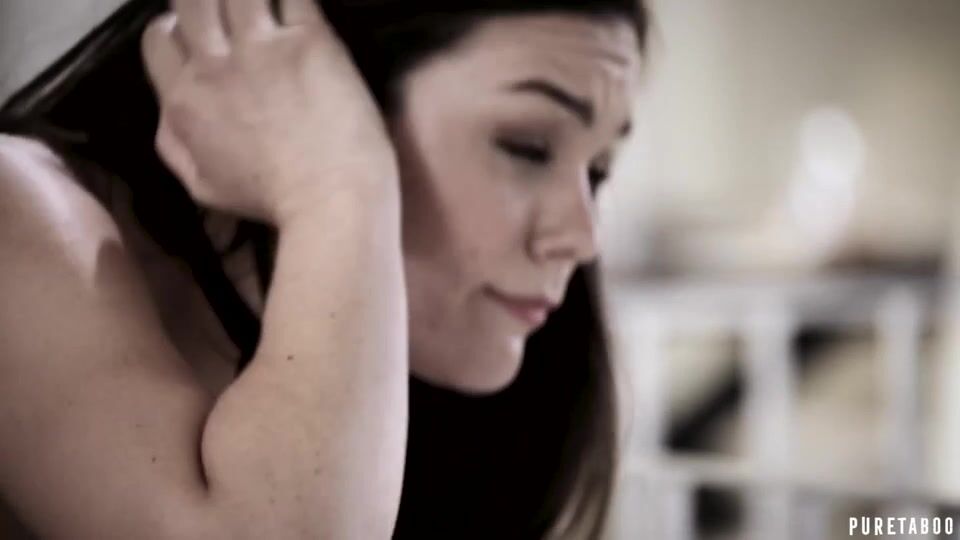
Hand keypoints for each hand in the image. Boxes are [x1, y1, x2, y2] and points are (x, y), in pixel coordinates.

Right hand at [142, 0, 397, 225]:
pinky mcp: (310, 39)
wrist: (330, 199)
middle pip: (192, 2)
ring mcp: (261, 47)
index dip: (174, 26)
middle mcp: (215, 65)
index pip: (159, 39)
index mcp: (184, 100)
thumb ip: (176, 144)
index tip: (196, 29)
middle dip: (206, 0)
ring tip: (263, 7)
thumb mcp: (203, 187)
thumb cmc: (271, 201)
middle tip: (229, 11)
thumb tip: (166, 110)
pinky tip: (299, 4)